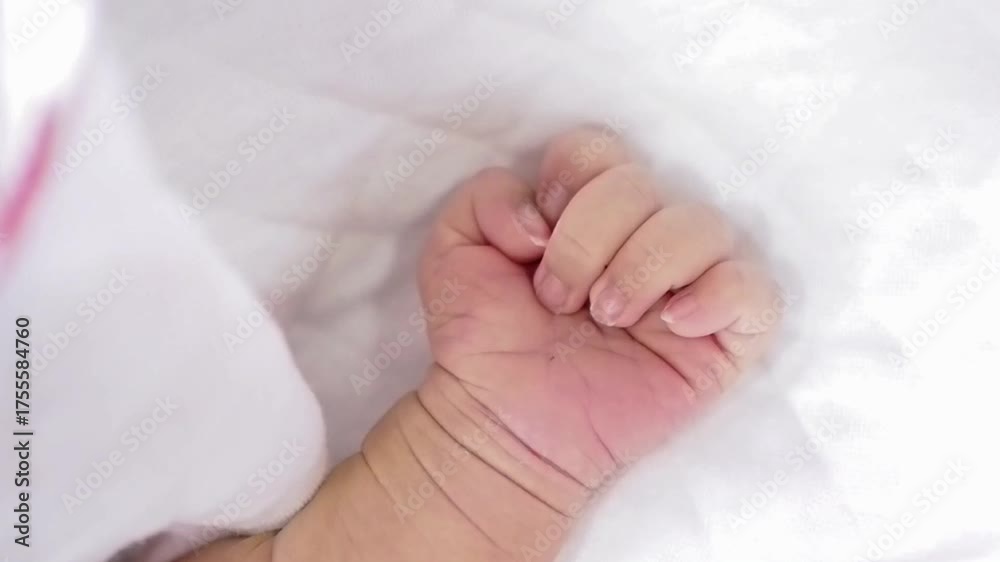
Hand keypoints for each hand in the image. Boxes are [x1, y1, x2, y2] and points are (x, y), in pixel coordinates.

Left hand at [418, 128, 782, 497]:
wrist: (503, 425)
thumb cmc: (484, 341)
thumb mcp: (454, 250)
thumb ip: (484, 197)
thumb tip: (544, 214)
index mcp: (588, 210)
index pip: (601, 148)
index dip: (568, 184)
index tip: (534, 244)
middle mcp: (643, 237)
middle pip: (644, 184)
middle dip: (588, 242)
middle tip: (559, 300)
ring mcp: (687, 285)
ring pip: (704, 226)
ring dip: (641, 269)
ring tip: (605, 319)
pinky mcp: (720, 340)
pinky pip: (757, 293)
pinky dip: (719, 296)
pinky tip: (673, 325)